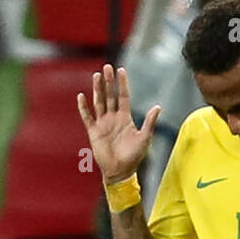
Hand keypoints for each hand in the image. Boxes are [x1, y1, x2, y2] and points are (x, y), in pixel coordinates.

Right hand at [77, 64, 159, 184]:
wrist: (120, 171)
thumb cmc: (134, 156)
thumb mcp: (145, 138)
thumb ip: (150, 122)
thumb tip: (158, 106)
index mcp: (125, 118)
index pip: (123, 96)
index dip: (122, 84)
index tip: (121, 70)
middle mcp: (113, 118)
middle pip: (110, 95)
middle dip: (108, 82)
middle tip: (107, 67)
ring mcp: (102, 124)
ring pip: (99, 102)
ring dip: (97, 89)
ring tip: (96, 75)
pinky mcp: (93, 132)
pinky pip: (87, 117)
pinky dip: (83, 107)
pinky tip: (81, 96)